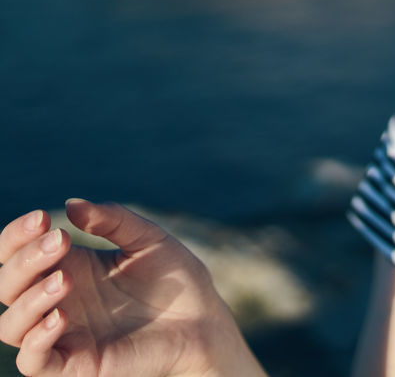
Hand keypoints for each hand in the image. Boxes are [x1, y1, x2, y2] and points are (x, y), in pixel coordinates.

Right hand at [0, 199, 263, 376]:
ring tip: (65, 280)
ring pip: (10, 325)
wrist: (204, 320)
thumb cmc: (175, 279)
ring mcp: (62, 334)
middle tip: (61, 242)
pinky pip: (33, 361)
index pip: (16, 253)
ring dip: (29, 300)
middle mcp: (56, 301)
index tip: (41, 218)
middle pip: (7, 284)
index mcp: (67, 266)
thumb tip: (71, 204)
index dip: (16, 236)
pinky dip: (36, 340)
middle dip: (24, 260)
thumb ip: (113, 220)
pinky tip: (60, 318)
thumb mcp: (148, 239)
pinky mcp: (74, 364)